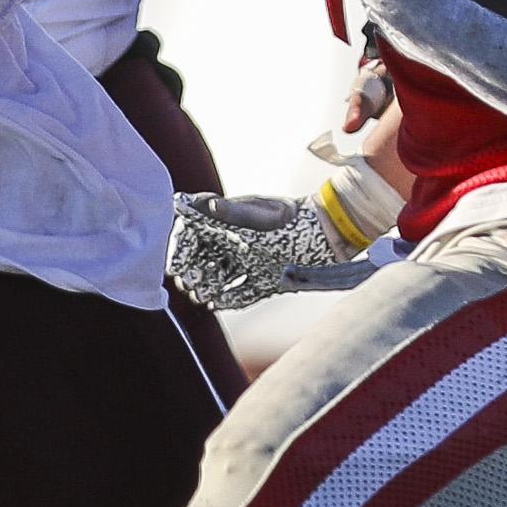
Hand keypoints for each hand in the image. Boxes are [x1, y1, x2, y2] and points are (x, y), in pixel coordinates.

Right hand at [165, 191, 361, 310]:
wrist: (330, 235)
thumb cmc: (295, 220)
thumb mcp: (263, 216)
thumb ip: (232, 213)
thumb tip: (201, 204)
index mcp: (232, 223)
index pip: (196, 233)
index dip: (183, 246)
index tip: (175, 261)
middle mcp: (237, 243)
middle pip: (203, 258)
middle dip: (191, 270)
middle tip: (187, 282)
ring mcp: (250, 263)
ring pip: (218, 277)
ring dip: (206, 286)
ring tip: (201, 294)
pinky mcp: (265, 281)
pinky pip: (241, 294)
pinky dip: (228, 300)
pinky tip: (217, 303)